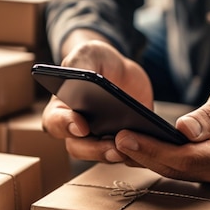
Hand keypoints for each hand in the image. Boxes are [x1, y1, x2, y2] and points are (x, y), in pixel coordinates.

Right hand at [41, 32, 153, 162]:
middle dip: (96, 151)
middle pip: (80, 148)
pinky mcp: (124, 143)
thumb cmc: (97, 61)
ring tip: (135, 149)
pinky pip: (130, 154)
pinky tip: (153, 145)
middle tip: (114, 148)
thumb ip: (79, 62)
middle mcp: (78, 131)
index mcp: (62, 109)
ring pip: (105, 156)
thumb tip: (77, 75)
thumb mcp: (88, 54)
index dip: (66, 127)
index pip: (55, 123)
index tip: (81, 126)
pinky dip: (140, 153)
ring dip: (119, 155)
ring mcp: (101, 140)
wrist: (122, 71)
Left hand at [114, 71, 209, 187]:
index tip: (125, 137)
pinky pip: (180, 172)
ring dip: (146, 161)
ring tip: (116, 146)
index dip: (153, 149)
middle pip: (176, 169)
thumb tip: (183, 129)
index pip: (187, 157)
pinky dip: (157, 161)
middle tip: (113, 140)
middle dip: (142, 155)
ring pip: (175, 173)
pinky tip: (136, 151)